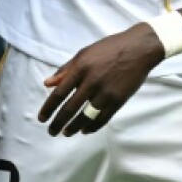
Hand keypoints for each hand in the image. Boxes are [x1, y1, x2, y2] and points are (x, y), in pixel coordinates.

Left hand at [39, 24, 163, 136]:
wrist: (139, 48)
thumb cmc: (109, 48)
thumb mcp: (84, 53)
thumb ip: (66, 69)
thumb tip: (47, 84)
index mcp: (81, 67)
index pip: (60, 93)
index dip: (48, 108)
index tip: (42, 118)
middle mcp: (92, 81)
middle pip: (70, 108)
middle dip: (58, 123)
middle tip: (51, 131)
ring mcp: (106, 92)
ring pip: (85, 117)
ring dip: (73, 128)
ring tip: (66, 133)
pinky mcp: (118, 100)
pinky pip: (102, 119)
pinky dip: (92, 127)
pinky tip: (84, 130)